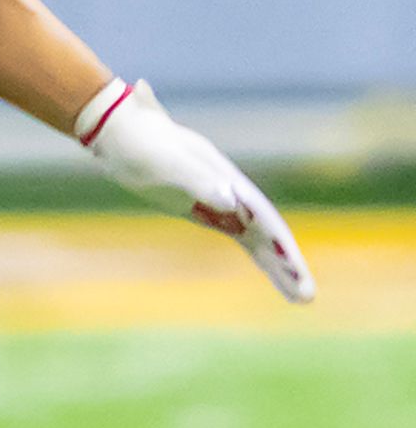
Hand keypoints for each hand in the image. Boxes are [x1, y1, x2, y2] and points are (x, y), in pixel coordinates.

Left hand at [77, 80, 313, 302]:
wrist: (121, 128)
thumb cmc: (141, 144)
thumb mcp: (167, 163)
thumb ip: (198, 180)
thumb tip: (231, 200)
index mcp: (227, 180)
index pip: (264, 219)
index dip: (281, 247)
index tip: (297, 272)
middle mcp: (230, 191)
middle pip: (268, 233)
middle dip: (288, 265)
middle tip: (307, 299)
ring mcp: (219, 200)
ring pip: (257, 238)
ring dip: (278, 266)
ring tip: (299, 299)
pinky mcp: (203, 208)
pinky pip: (239, 236)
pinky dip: (257, 255)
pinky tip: (271, 271)